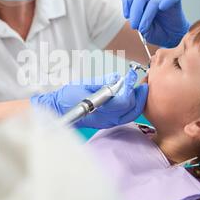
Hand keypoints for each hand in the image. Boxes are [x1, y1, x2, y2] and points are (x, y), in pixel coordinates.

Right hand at [30, 69, 147, 128]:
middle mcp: (106, 119)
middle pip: (131, 110)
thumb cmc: (67, 98)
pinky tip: (133, 97)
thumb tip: (117, 78)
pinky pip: (125, 116)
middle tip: (142, 84)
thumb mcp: (84, 85)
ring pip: (130, 115)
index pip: (122, 102)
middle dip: (139, 97)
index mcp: (100, 110)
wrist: (57, 110)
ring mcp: (108, 122)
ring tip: (140, 89)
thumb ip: (102, 83)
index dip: (129, 88)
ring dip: (138, 102)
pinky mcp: (108, 122)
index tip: (131, 77)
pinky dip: (132, 107)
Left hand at [123, 0, 189, 47]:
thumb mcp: (142, 30)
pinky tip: (162, 7)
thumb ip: (137, 23)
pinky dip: (167, 1)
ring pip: (153, 1)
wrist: (171, 37)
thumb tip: (135, 20)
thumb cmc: (155, 32)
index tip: (126, 15)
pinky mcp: (175, 2)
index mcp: (140, 2)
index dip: (126, 1)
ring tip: (144, 29)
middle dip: (135, 12)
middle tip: (134, 26)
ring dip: (146, 16)